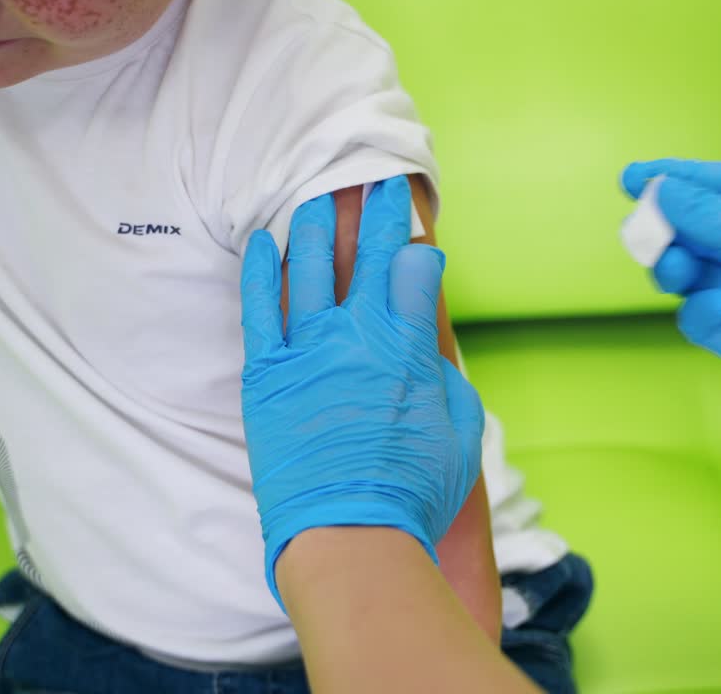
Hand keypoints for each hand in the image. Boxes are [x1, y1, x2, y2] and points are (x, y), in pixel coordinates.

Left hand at [240, 176, 483, 608]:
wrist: (350, 536)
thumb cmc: (413, 491)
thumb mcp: (461, 431)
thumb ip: (446, 380)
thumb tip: (428, 355)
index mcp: (408, 343)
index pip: (414, 270)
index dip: (419, 249)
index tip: (419, 240)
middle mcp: (356, 332)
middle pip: (366, 255)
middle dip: (375, 215)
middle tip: (376, 184)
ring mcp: (307, 349)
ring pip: (308, 268)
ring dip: (315, 227)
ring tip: (317, 198)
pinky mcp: (266, 375)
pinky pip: (259, 309)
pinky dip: (262, 272)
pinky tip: (265, 243)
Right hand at [621, 159, 720, 473]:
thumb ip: (719, 217)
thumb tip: (663, 191)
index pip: (716, 184)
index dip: (673, 180)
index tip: (630, 180)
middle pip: (692, 229)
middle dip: (666, 229)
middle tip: (648, 235)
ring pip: (688, 274)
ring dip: (676, 268)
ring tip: (681, 270)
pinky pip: (700, 318)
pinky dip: (702, 311)